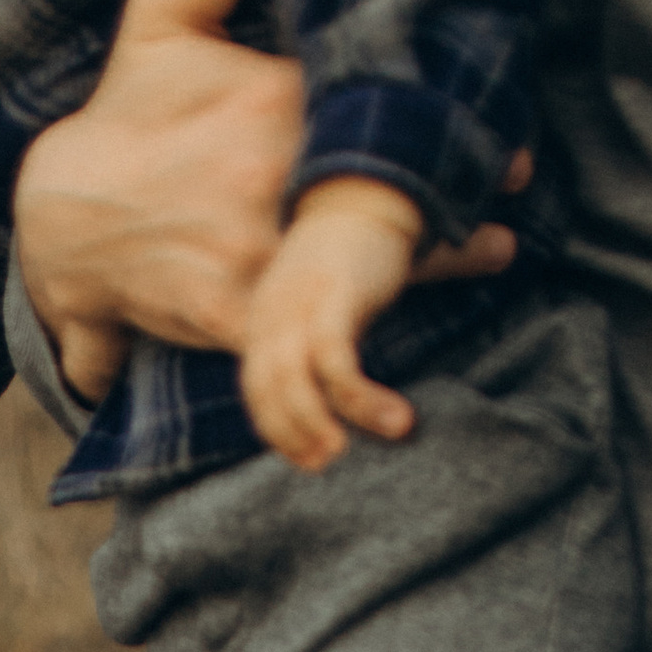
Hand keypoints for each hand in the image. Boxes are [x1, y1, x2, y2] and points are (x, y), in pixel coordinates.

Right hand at [13, 0, 529, 387]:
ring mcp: (254, 254)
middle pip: (384, 183)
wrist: (60, 223)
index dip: (438, 103)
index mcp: (266, 101)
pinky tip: (419, 319)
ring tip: (495, 247)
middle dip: (455, 180)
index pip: (371, 95)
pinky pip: (315, 332)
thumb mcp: (160, 17)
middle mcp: (267, 179)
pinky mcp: (237, 319)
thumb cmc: (124, 113)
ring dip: (437, 259)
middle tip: (518, 175)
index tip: (492, 101)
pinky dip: (368, 333)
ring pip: (363, 261)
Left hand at [241, 179, 421, 468]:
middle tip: (326, 466)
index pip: (256, 388)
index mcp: (265, 316)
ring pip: (295, 386)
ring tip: (351, 453)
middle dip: (292, 437)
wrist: (371, 186)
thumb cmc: (350, 251)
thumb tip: (336, 390)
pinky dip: (360, 402)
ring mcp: (300, 306)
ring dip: (320, 427)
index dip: (278, 430)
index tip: (308, 459)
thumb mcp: (320, 299)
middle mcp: (275, 314)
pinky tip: (394, 419)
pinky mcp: (334, 300)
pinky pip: (336, 367)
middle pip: (267, 393)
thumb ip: (315, 341)